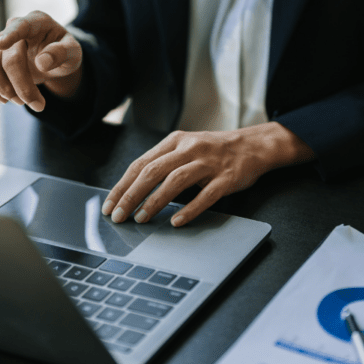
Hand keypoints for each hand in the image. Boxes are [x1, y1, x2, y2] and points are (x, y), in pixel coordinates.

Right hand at [0, 11, 82, 110]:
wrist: (50, 59)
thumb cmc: (62, 52)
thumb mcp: (73, 53)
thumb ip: (62, 53)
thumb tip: (42, 62)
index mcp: (37, 22)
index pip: (20, 26)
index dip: (10, 35)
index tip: (0, 44)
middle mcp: (13, 28)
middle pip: (8, 58)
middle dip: (23, 87)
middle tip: (38, 105)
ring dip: (4, 90)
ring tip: (21, 101)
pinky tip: (4, 98)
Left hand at [101, 122, 314, 226]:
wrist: (254, 145)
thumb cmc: (214, 151)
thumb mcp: (186, 148)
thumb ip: (163, 163)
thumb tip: (132, 190)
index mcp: (175, 141)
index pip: (140, 164)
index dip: (122, 186)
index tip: (109, 205)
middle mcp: (189, 149)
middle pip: (152, 171)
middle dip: (131, 196)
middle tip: (119, 216)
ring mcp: (208, 162)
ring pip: (175, 181)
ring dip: (155, 202)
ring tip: (142, 219)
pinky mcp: (226, 177)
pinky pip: (205, 195)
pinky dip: (189, 209)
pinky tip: (176, 221)